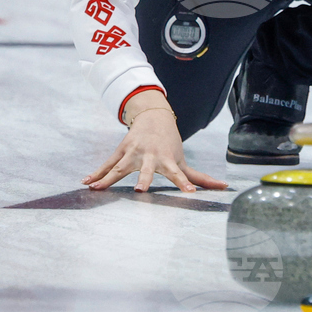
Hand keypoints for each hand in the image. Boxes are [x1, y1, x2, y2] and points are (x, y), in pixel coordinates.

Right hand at [83, 101, 226, 192]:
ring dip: (108, 178)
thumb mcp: (183, 160)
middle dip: (143, 179)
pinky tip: (86, 183)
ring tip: (96, 189)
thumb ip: (200, 178)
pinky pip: (107, 165)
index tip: (190, 194)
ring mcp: (133, 154)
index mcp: (168, 161)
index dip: (184, 184)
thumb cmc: (170, 144)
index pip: (178, 175)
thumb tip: (224, 188)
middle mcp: (150, 157)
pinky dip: (97, 174)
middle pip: (146, 170)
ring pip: (120, 168)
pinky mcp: (121, 151)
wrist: (153, 117)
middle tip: (140, 189)